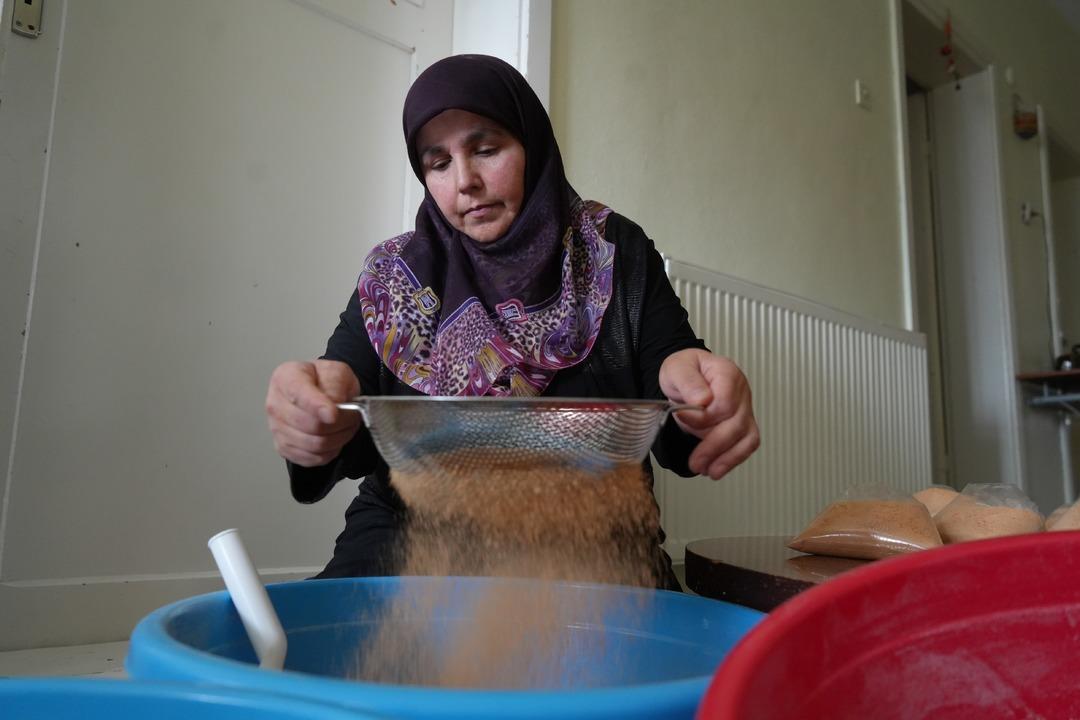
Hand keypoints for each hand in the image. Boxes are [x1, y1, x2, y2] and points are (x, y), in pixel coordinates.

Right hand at [265, 360, 360, 466]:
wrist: (319, 391)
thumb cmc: (324, 380)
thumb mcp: (336, 370)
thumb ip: (335, 383)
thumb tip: (334, 405)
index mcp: (286, 378)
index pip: (300, 396)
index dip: (318, 408)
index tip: (334, 414)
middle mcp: (275, 404)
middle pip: (311, 425)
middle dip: (340, 423)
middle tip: (353, 416)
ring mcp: (277, 429)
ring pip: (315, 444)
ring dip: (339, 438)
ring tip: (346, 425)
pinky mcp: (284, 448)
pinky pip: (313, 458)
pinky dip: (331, 451)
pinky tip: (334, 437)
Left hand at [659, 348, 759, 479]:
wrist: (686, 376)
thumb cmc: (684, 370)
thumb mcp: (677, 369)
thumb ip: (688, 382)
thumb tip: (702, 400)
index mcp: (726, 373)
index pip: (724, 402)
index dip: (704, 417)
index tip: (682, 418)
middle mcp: (741, 392)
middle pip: (736, 424)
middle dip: (714, 446)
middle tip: (694, 461)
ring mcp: (745, 409)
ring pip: (746, 438)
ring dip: (726, 458)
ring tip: (706, 470)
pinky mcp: (743, 424)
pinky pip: (746, 445)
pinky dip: (732, 460)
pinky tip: (716, 469)